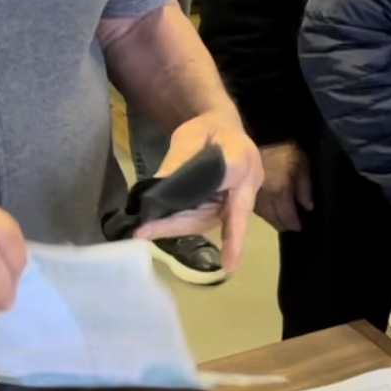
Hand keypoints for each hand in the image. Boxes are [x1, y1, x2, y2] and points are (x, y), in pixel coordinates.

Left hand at [133, 113, 263, 266]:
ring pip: (206, 221)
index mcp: (242, 162)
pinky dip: (178, 223)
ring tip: (145, 230)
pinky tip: (157, 226)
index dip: (234, 236)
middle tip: (145, 232)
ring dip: (174, 228)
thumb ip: (178, 161)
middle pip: (213, 216)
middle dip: (179, 226)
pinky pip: (202, 218)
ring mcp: (236, 199)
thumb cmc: (208, 128)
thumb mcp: (190, 136)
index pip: (235, 196)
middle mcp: (246, 186)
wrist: (221, 125)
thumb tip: (157, 187)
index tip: (229, 265)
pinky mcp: (223, 207)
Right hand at [252, 141, 314, 231]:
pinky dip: (262, 211)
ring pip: (262, 214)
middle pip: (273, 218)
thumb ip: (305, 187)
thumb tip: (307, 207)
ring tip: (279, 222)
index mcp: (279, 191)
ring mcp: (252, 192)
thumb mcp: (302, 163)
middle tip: (290, 227)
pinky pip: (254, 205)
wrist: (261, 134)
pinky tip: (267, 211)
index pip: (286, 216)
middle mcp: (264, 197)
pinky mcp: (244, 186)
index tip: (299, 228)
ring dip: (271, 220)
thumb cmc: (285, 148)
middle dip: (282, 224)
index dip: (293, 224)